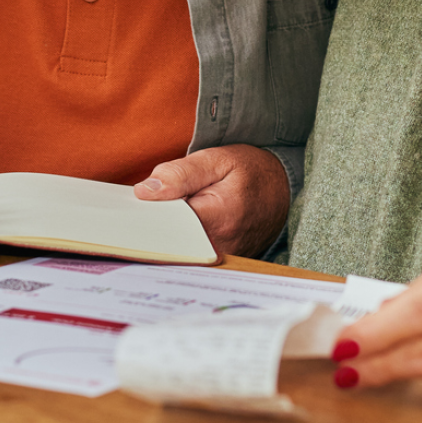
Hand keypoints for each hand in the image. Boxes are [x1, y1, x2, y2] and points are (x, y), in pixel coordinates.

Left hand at [134, 144, 289, 258]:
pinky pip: (188, 255)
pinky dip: (177, 242)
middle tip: (146, 208)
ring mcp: (220, 259)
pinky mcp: (220, 263)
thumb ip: (180, 173)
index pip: (164, 226)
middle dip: (152, 226)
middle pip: (167, 243)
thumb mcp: (218, 160)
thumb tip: (144, 192)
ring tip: (164, 214)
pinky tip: (174, 227)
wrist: (286, 190)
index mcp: (216, 218)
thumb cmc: (252, 172)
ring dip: (164, 235)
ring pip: (176, 251)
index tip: (135, 206)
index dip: (145, 216)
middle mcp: (219, 246)